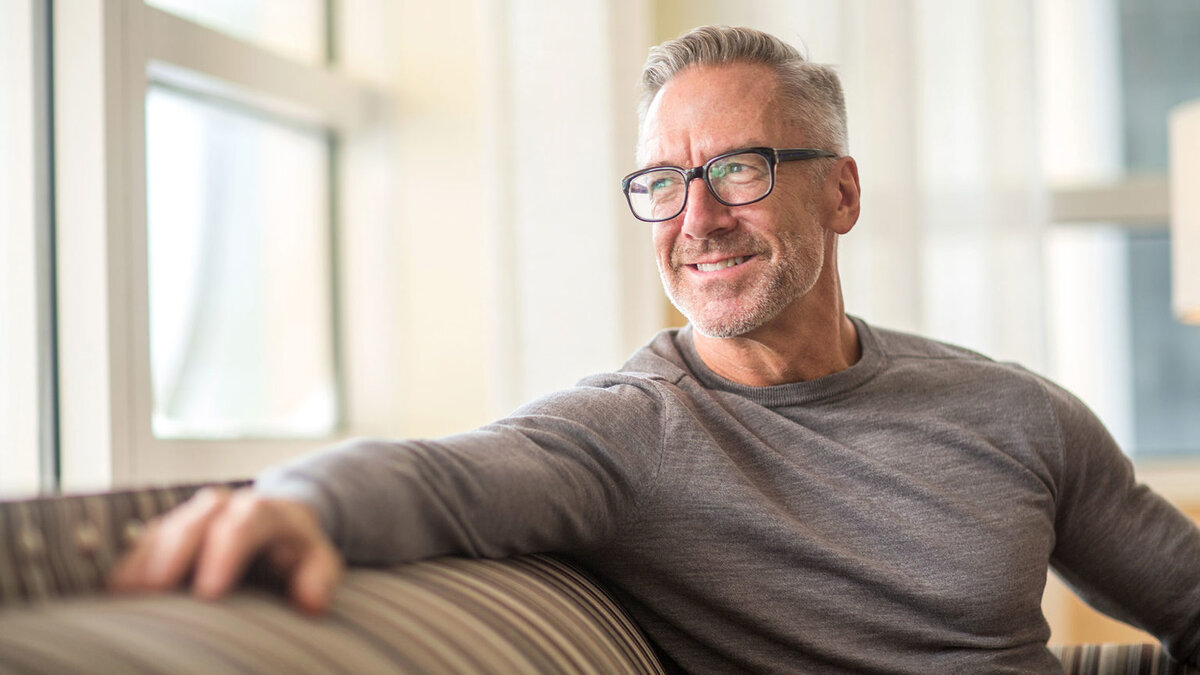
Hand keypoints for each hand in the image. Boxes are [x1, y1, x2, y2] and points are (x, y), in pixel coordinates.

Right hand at [107, 486, 342, 614]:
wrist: (276, 526)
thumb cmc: (296, 551)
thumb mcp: (320, 561)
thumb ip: (319, 577)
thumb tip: (312, 603)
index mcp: (262, 512)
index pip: (244, 525)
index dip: (225, 555)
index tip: (210, 592)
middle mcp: (221, 507)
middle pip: (194, 524)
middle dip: (173, 556)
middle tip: (155, 593)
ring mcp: (188, 518)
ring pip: (161, 531)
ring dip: (142, 563)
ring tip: (125, 598)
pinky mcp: (164, 533)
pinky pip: (140, 545)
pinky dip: (127, 568)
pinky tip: (115, 595)